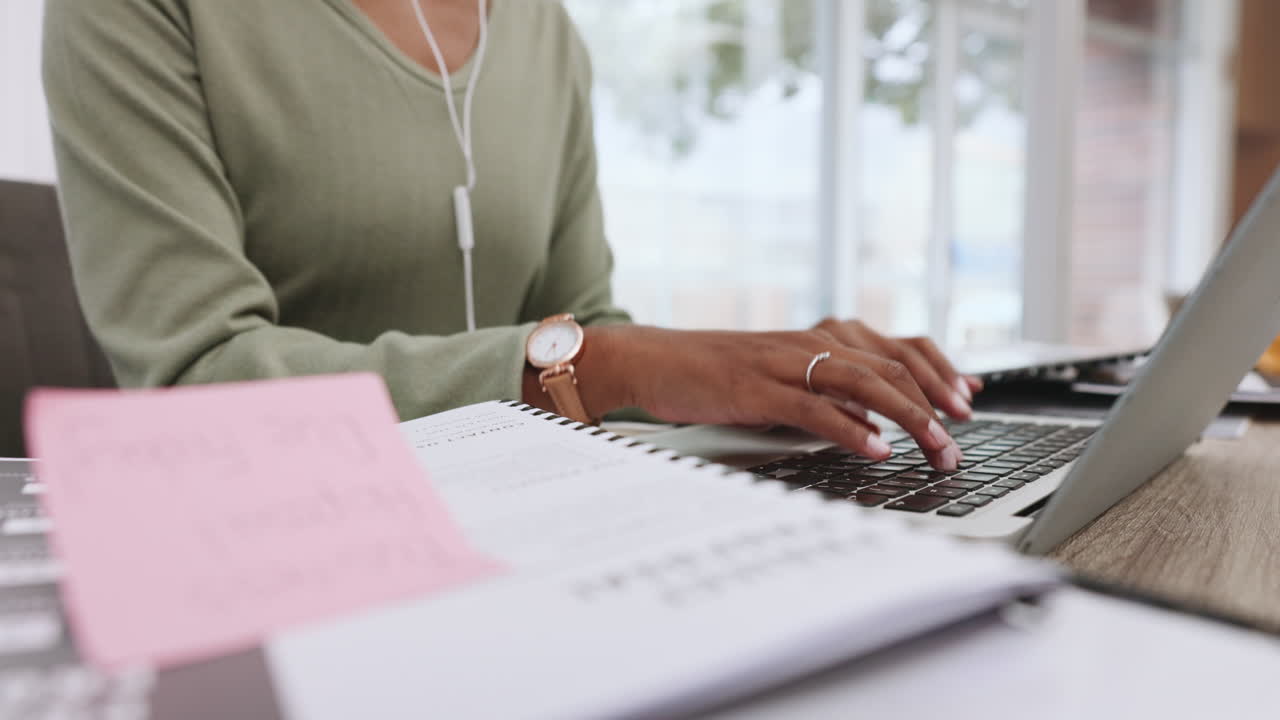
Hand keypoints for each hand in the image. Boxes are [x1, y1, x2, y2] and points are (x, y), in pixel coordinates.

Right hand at [554, 325, 967, 470]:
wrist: (652, 359)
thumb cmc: (713, 373)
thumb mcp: (780, 378)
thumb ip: (826, 393)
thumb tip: (874, 420)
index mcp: (818, 338)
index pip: (896, 348)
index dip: (938, 371)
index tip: (968, 400)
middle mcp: (809, 342)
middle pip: (890, 366)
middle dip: (934, 403)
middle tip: (960, 439)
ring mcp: (784, 364)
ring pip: (863, 383)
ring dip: (908, 417)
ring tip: (937, 447)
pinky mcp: (757, 388)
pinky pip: (814, 407)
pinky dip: (851, 428)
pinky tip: (876, 449)